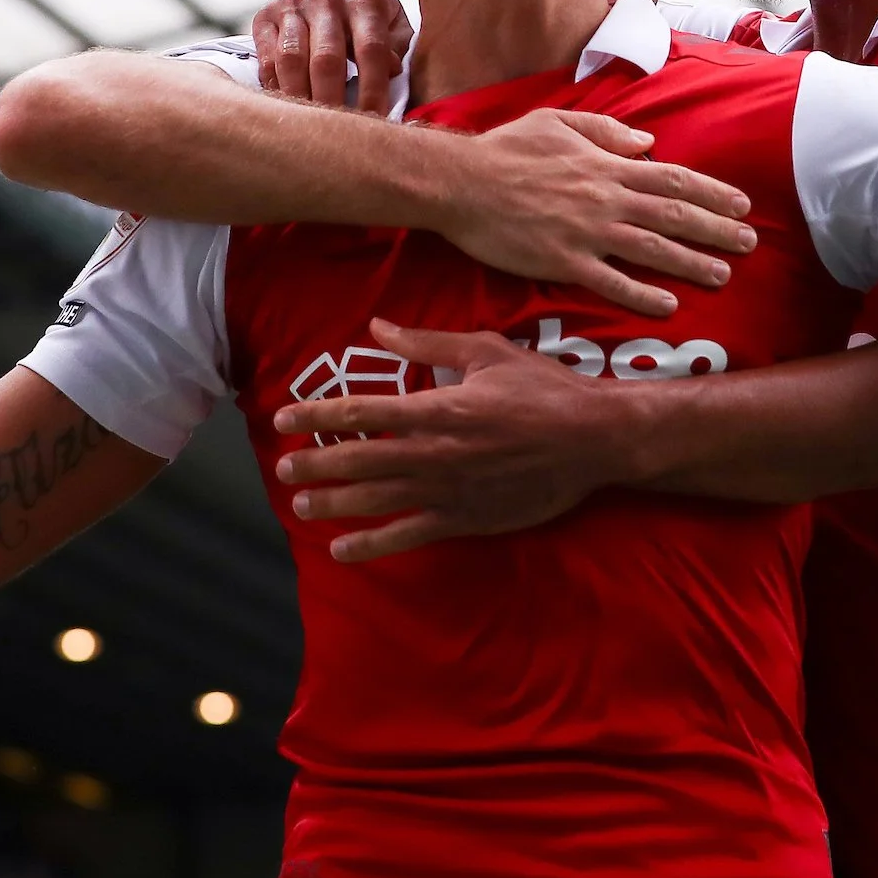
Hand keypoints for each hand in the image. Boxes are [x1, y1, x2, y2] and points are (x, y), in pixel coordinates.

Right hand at [254, 0, 413, 111]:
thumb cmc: (365, 11)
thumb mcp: (391, 19)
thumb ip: (399, 45)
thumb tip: (394, 72)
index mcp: (365, 1)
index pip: (371, 50)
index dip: (373, 89)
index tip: (374, 121)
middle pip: (327, 59)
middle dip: (333, 102)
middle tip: (338, 135)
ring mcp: (292, 5)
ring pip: (292, 60)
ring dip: (300, 98)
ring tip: (309, 127)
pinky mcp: (265, 15)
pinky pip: (267, 58)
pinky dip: (275, 87)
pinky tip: (286, 107)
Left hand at [272, 320, 636, 561]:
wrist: (593, 440)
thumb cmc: (544, 389)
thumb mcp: (488, 351)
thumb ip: (429, 341)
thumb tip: (378, 327)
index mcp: (438, 407)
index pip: (362, 410)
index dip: (318, 415)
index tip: (285, 418)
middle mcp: (435, 452)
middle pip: (360, 459)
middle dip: (316, 465)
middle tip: (284, 469)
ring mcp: (448, 489)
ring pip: (377, 499)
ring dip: (334, 504)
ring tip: (300, 506)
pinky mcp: (465, 518)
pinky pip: (409, 534)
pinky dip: (372, 544)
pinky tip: (343, 550)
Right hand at [433, 108, 755, 316]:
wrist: (461, 182)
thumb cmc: (504, 149)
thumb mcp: (557, 121)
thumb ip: (606, 131)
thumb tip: (649, 142)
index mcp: (606, 165)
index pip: (672, 177)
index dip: (712, 192)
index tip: (741, 204)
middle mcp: (605, 198)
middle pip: (673, 214)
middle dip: (716, 230)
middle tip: (750, 243)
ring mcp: (586, 232)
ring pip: (652, 248)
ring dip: (691, 263)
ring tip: (723, 276)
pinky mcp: (563, 261)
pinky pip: (611, 282)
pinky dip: (643, 294)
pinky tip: (668, 306)